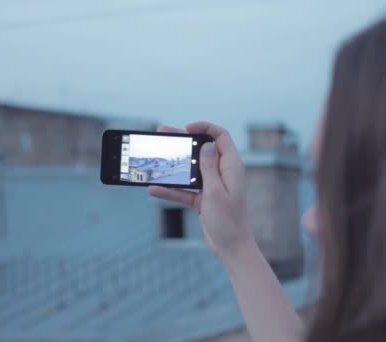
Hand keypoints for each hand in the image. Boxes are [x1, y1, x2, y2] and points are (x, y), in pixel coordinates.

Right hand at [148, 121, 254, 260]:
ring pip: (190, 169)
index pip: (220, 137)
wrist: (231, 247)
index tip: (187, 128)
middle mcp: (223, 172)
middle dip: (182, 142)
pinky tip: (154, 189)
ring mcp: (212, 185)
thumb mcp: (215, 191)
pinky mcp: (203, 198)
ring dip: (173, 166)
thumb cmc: (228, 220)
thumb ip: (209, 166)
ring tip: (154, 159)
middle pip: (201, 150)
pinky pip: (185, 189)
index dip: (205, 127)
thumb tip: (206, 144)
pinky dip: (171, 189)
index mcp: (231, 166)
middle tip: (162, 134)